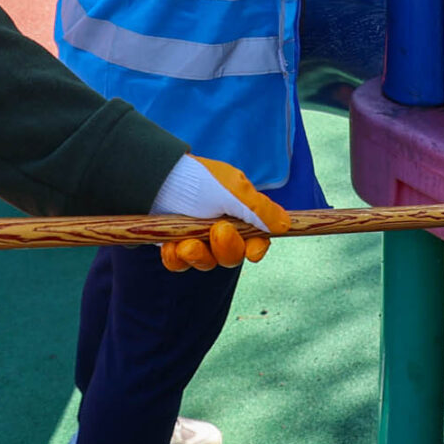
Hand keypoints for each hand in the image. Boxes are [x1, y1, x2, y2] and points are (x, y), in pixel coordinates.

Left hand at [148, 155, 291, 270]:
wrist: (157, 179)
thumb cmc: (200, 179)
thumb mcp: (235, 189)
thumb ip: (260, 209)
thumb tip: (286, 224)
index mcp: (239, 215)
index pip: (256, 242)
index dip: (256, 249)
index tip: (252, 252)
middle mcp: (219, 229)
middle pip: (232, 256)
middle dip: (226, 248)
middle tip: (217, 230)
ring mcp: (196, 238)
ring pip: (206, 263)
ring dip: (198, 255)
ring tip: (186, 242)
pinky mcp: (174, 245)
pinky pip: (180, 264)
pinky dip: (177, 258)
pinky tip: (171, 245)